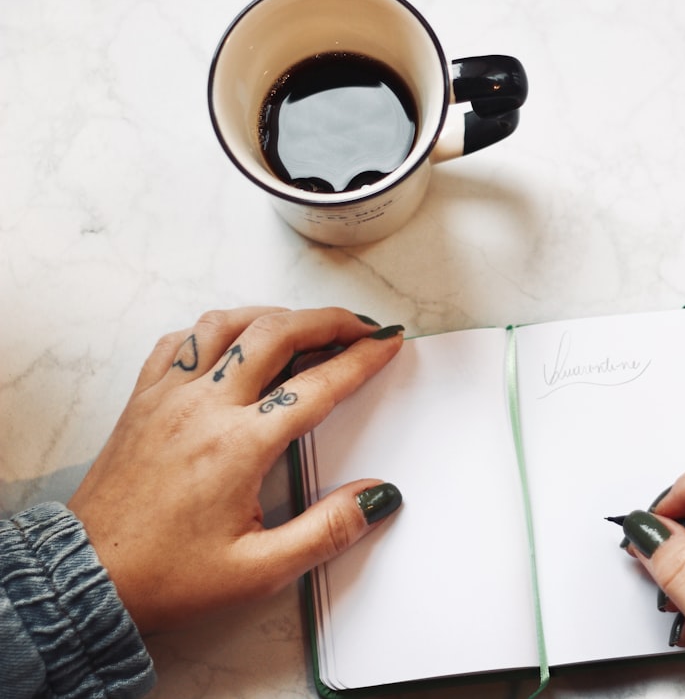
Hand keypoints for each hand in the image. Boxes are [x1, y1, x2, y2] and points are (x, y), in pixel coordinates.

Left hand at [68, 306, 404, 633]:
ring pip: (227, 323)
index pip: (317, 385)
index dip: (362, 358)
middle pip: (276, 332)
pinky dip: (216, 328)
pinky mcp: (142, 400)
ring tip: (304, 324)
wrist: (88, 580)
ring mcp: (168, 396)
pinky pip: (181, 341)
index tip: (387, 343)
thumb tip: (376, 496)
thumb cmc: (167, 576)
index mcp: (238, 445)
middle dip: (328, 320)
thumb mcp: (260, 570)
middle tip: (358, 325)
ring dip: (274, 314)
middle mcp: (203, 407)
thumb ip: (327, 530)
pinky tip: (232, 340)